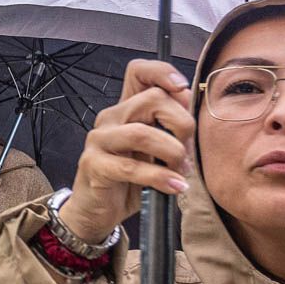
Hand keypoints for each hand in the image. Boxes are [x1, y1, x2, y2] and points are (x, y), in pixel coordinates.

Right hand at [59, 60, 193, 243]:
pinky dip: (160, 177)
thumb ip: (170, 130)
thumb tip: (190, 108)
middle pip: (152, 99)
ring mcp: (99, 140)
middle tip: (187, 152)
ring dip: (172, 153)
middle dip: (182, 124)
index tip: (182, 88)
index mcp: (127, 110)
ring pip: (143, 133)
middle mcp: (111, 118)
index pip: (139, 72)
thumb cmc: (129, 181)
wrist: (97, 212)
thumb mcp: (156, 153)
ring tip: (181, 172)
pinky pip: (131, 167)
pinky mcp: (94, 165)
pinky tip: (174, 187)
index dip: (162, 72)